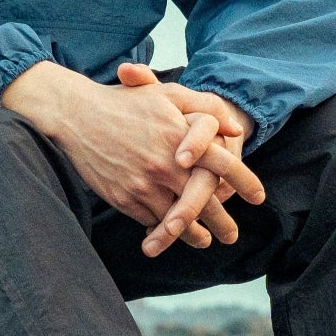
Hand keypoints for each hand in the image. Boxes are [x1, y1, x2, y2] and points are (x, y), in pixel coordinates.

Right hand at [0, 62, 264, 253]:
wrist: (77, 115)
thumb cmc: (125, 102)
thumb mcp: (167, 94)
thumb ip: (205, 107)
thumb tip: (234, 128)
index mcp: (181, 136)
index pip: (224, 164)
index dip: (245, 182)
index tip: (258, 197)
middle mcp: (166, 164)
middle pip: (205, 202)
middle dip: (222, 222)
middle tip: (232, 235)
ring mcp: (145, 185)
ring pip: (178, 219)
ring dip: (194, 234)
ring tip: (205, 241)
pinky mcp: (125, 199)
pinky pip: (151, 221)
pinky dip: (164, 230)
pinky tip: (171, 233)